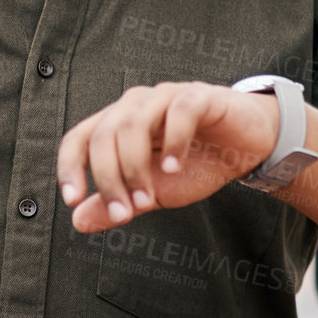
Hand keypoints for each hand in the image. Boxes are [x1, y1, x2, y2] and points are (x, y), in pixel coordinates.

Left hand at [55, 81, 279, 232]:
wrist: (247, 148)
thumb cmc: (197, 163)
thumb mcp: (153, 192)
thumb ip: (116, 204)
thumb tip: (78, 221)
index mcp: (117, 125)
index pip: (79, 138)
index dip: (70, 166)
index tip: (73, 199)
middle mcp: (135, 105)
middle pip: (104, 135)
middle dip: (109, 179)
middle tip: (124, 212)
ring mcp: (165, 97)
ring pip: (133, 123)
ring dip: (134, 167)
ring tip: (147, 198)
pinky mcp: (199, 96)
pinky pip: (178, 112)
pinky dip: (173, 142)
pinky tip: (175, 168)